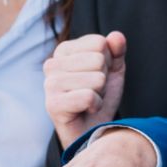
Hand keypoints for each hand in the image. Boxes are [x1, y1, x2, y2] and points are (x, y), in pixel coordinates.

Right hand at [44, 32, 126, 148]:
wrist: (92, 130)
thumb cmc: (100, 97)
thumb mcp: (113, 70)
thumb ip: (117, 50)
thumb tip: (116, 36)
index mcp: (64, 50)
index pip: (99, 42)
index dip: (107, 61)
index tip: (97, 75)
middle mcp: (52, 64)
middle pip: (98, 60)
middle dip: (104, 78)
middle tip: (94, 91)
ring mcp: (49, 84)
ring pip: (96, 79)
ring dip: (100, 93)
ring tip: (89, 101)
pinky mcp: (52, 105)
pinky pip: (88, 97)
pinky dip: (95, 105)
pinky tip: (86, 110)